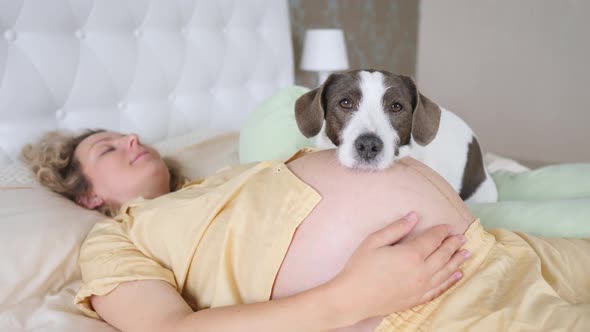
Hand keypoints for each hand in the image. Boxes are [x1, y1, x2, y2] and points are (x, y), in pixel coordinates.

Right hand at [326, 211, 469, 325]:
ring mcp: (421, 287)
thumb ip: (397, 228)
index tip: (448, 226)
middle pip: (444, 254)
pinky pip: (440, 289)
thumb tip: (414, 216)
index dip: (442, 231)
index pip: (433, 239)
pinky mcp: (417, 299)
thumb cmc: (360, 267)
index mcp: (411, 254)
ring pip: (446, 272)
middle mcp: (421, 271)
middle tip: (463, 238)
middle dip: (454, 244)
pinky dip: (451, 281)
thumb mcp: (374, 241)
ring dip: (458, 261)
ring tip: (467, 253)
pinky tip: (457, 275)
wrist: (352, 298)